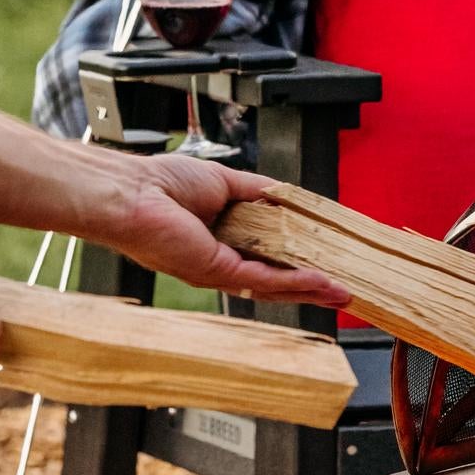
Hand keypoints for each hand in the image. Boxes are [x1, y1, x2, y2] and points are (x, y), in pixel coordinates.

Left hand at [111, 153, 348, 309]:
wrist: (132, 192)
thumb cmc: (160, 183)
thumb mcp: (225, 181)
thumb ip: (258, 191)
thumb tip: (286, 195)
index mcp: (221, 241)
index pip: (267, 258)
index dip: (298, 262)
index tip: (327, 262)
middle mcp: (221, 262)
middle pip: (275, 281)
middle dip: (311, 287)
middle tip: (342, 290)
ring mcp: (218, 272)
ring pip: (274, 287)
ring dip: (311, 290)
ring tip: (341, 293)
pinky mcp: (216, 272)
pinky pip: (263, 280)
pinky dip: (294, 281)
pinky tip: (319, 281)